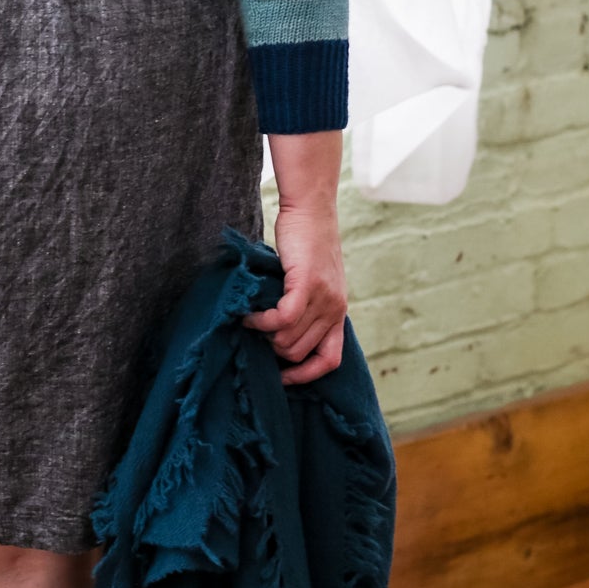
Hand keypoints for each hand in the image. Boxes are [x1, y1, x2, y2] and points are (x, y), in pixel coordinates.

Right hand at [241, 203, 347, 384]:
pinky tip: (250, 315)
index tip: (282, 377)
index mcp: (338, 312)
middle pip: (300, 352)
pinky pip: (283, 319)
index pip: (330, 361)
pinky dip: (263, 322)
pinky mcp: (306, 284)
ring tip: (250, 321)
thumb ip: (304, 304)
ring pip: (289, 338)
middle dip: (274, 351)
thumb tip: (278, 330)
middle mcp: (335, 310)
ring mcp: (323, 298)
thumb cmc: (306, 241)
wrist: (310, 209)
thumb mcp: (314, 280)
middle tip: (256, 334)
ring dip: (265, 335)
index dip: (306, 375)